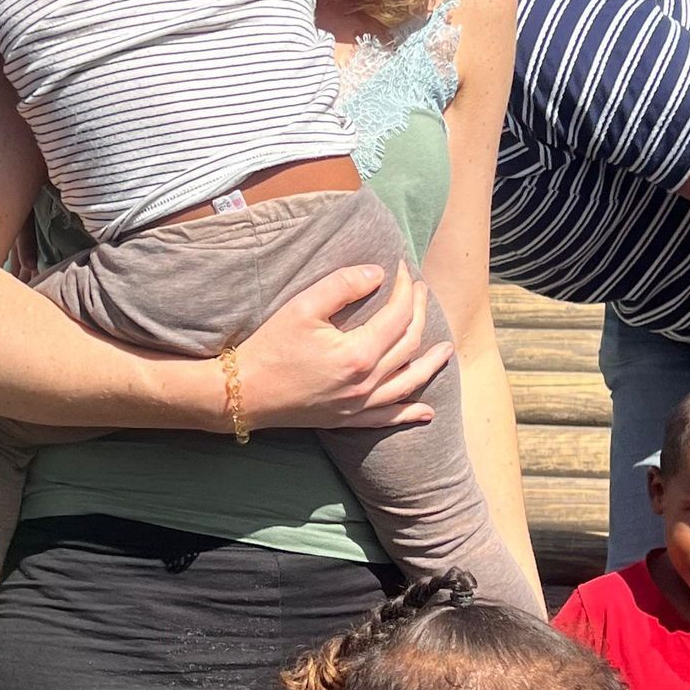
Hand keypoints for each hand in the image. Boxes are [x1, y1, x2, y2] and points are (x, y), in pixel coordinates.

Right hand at [235, 265, 450, 432]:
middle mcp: (366, 383)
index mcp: (358, 354)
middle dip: (420, 313)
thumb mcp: (303, 307)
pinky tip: (426, 411)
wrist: (243, 393)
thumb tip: (378, 273)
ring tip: (446, 350)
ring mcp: (359, 405)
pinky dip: (409, 413)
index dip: (406, 289)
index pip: (398, 315)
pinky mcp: (348, 419)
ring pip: (408, 383)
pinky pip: (387, 418)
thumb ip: (343, 285)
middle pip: (408, 345)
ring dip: (430, 364)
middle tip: (421, 291)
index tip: (403, 269)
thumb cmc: (270, 347)